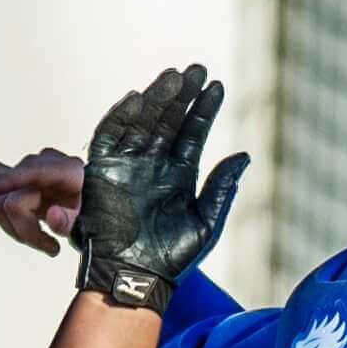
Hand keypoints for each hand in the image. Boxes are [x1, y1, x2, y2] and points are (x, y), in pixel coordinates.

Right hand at [0, 145, 86, 254]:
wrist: (97, 200)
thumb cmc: (98, 209)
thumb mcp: (94, 218)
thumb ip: (74, 219)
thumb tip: (52, 217)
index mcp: (62, 168)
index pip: (28, 174)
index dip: (8, 183)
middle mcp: (37, 164)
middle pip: (9, 201)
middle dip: (25, 231)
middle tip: (51, 250)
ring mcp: (22, 170)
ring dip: (19, 231)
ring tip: (48, 245)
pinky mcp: (11, 180)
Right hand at [74, 64, 249, 312]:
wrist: (134, 278)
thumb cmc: (172, 259)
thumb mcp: (206, 222)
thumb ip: (222, 188)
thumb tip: (245, 156)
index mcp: (178, 175)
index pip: (192, 133)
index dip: (203, 110)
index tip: (217, 86)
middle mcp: (152, 164)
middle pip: (168, 120)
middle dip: (182, 95)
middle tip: (198, 69)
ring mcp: (127, 165)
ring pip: (142, 122)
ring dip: (157, 98)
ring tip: (176, 76)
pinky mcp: (101, 171)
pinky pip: (109, 137)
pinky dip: (121, 117)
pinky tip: (138, 98)